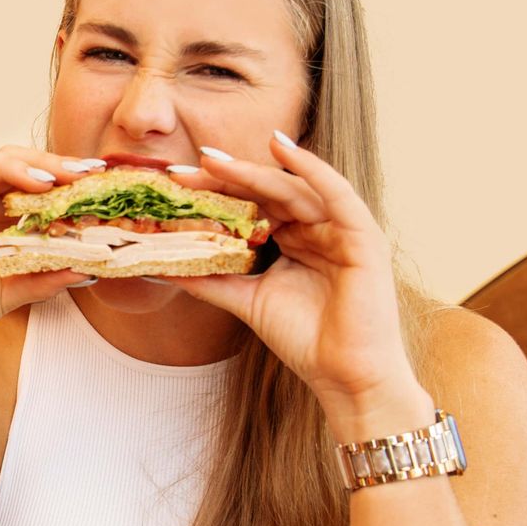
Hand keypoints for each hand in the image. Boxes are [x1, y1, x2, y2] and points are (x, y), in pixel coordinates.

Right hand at [0, 139, 104, 362]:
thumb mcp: (14, 291)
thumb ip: (47, 277)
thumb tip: (93, 267)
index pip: (31, 180)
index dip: (61, 175)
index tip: (95, 178)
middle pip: (8, 164)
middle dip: (45, 166)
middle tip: (77, 175)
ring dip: (9, 165)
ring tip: (41, 179)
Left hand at [159, 132, 426, 432]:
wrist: (346, 377)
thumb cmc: (305, 340)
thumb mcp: (248, 301)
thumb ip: (212, 279)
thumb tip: (163, 264)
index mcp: (293, 239)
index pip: (250, 206)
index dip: (214, 193)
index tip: (175, 186)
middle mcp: (316, 228)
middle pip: (266, 192)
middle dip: (225, 179)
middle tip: (185, 169)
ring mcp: (340, 229)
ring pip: (291, 188)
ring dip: (252, 172)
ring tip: (213, 161)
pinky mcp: (363, 235)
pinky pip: (335, 193)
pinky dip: (310, 168)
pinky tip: (281, 147)